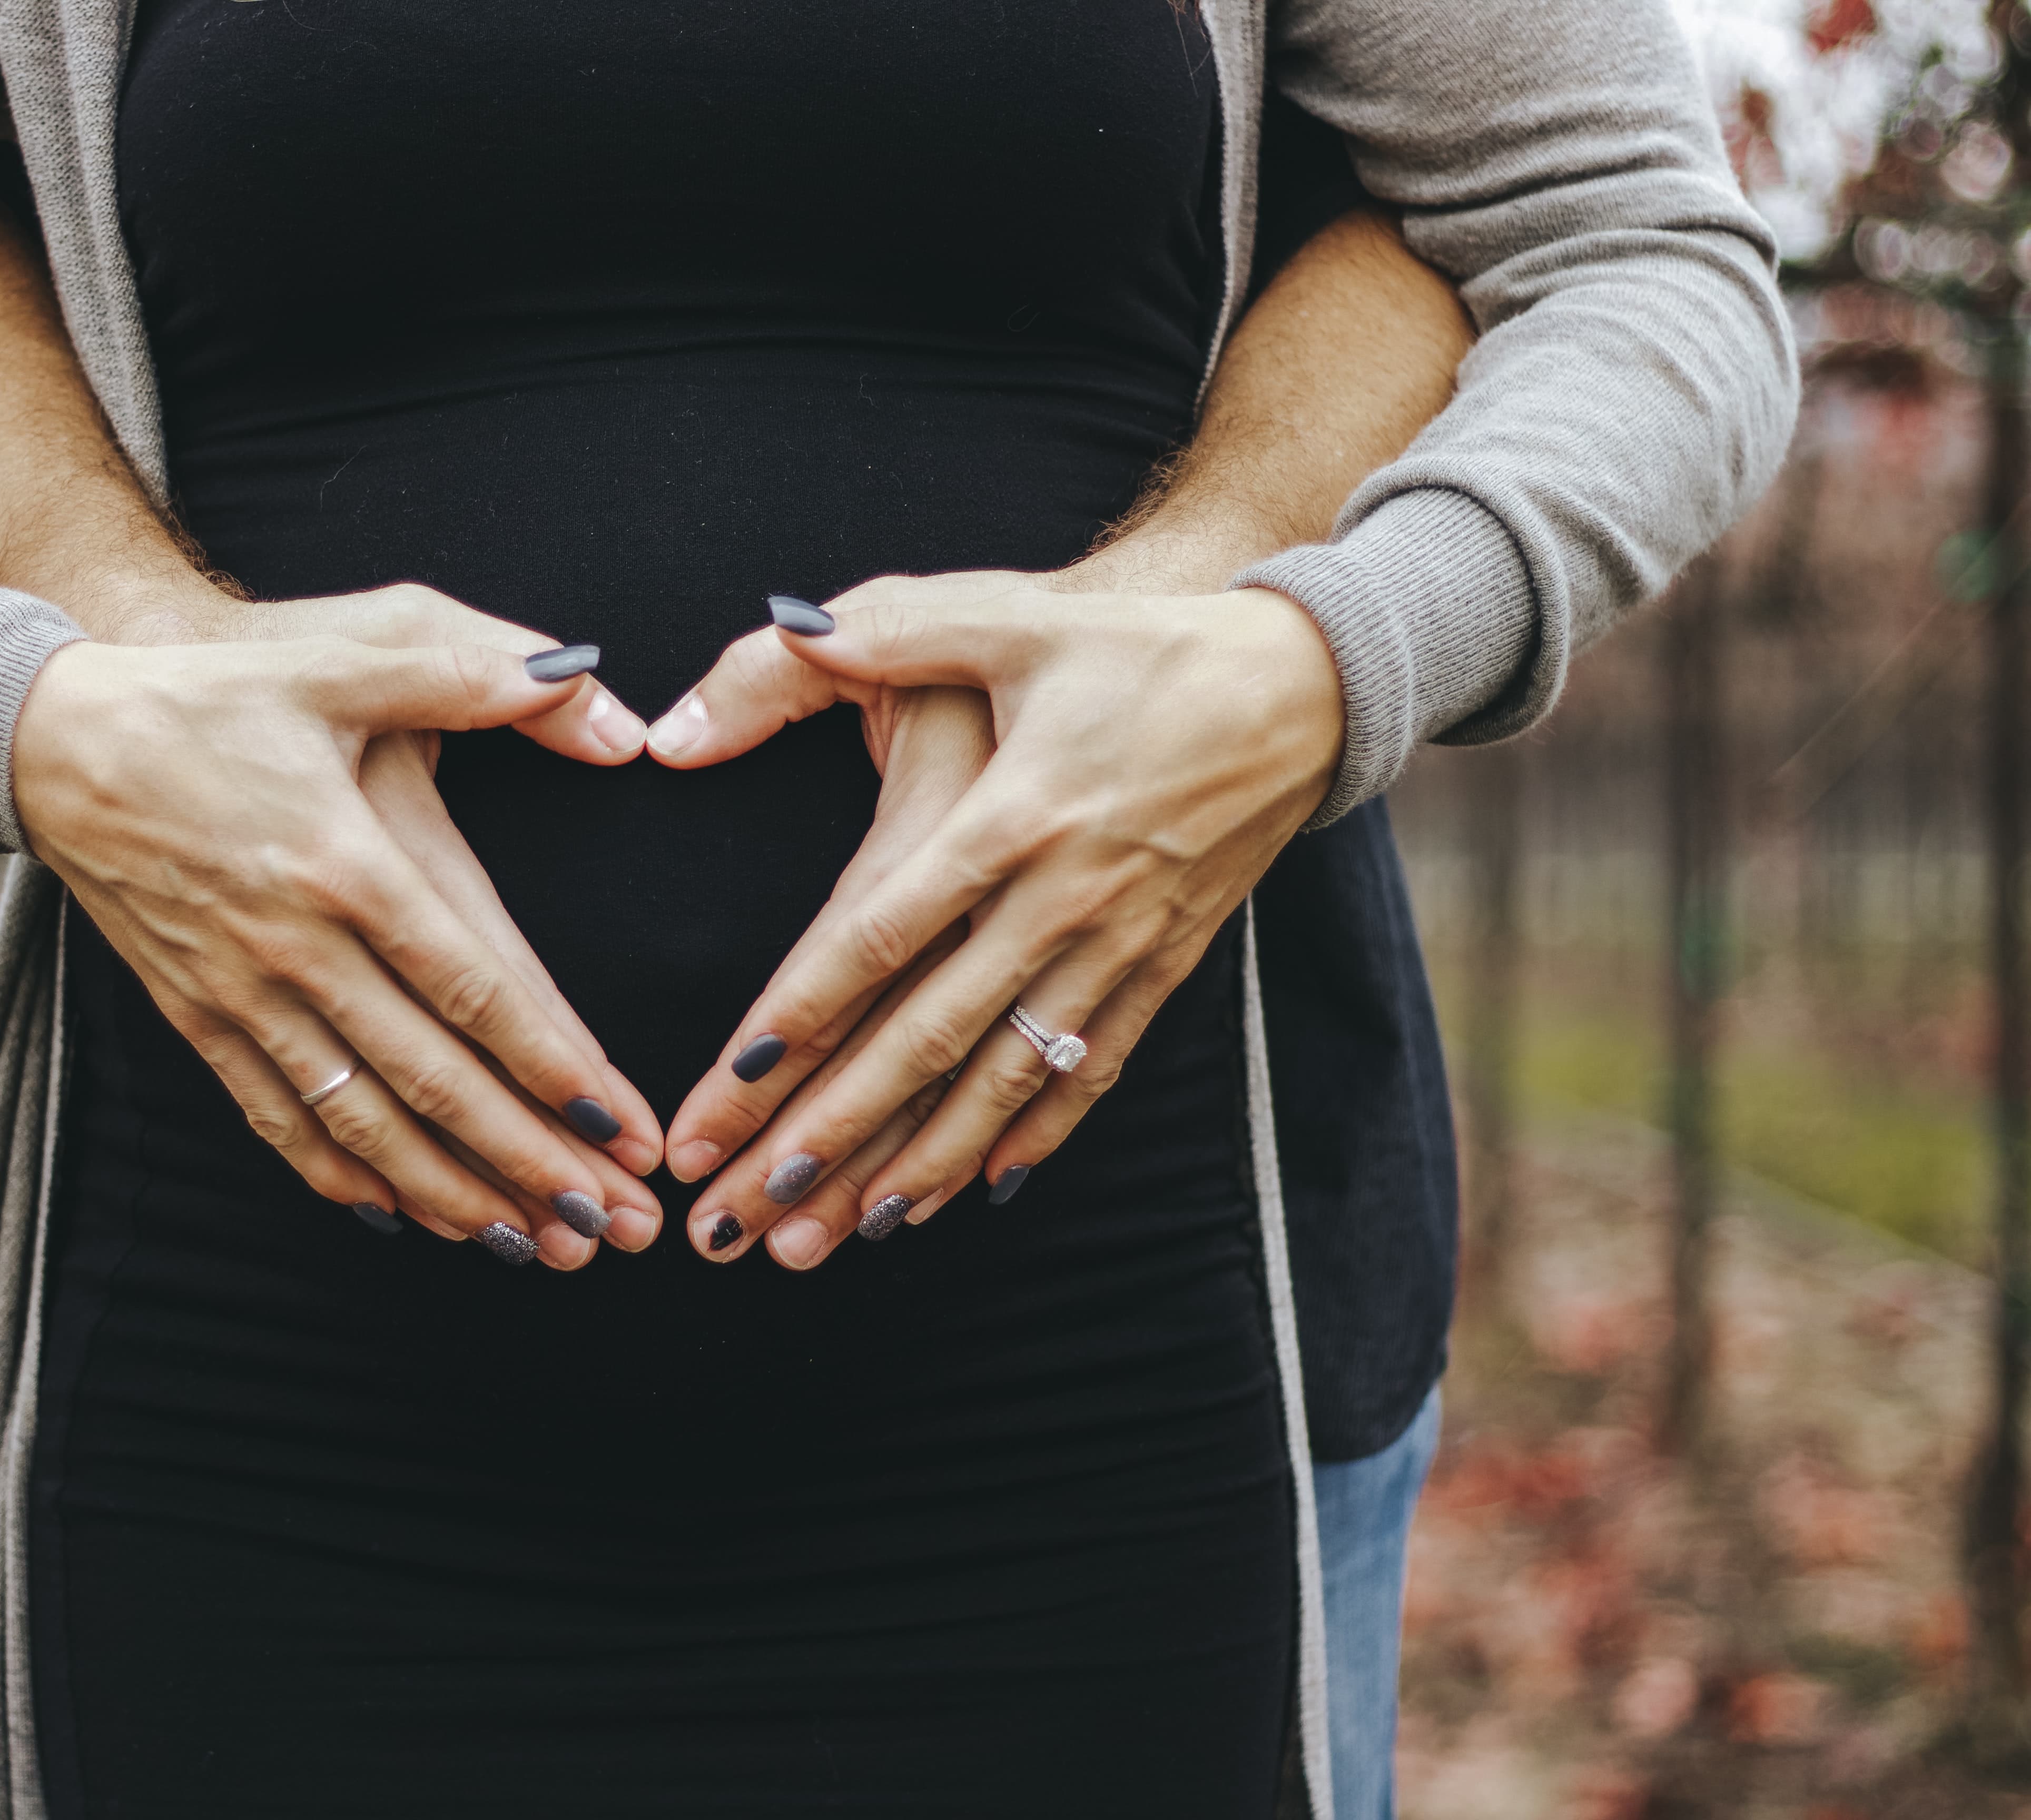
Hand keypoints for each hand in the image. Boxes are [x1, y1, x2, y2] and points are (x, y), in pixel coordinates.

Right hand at [14, 625, 666, 1269]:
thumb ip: (476, 672)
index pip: (473, 990)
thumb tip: (597, 699)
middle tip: (610, 1226)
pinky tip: (402, 1216)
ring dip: (450, 1192)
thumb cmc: (213, 695)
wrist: (53, 737)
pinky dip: (342, 1177)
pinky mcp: (195, 1016)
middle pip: (432, 1080)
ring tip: (530, 1244)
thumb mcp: (346, 654)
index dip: (553, 1068)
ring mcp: (240, 992)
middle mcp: (296, 946)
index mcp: (346, 863)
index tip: (621, 1130)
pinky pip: (277, 1119)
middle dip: (528, 1162)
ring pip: (361, 1122)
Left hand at [654, 569, 1341, 1265]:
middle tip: (743, 1215)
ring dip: (915, 1165)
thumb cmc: (1137, 642)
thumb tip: (750, 664)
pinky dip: (1030, 1136)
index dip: (794, 1020)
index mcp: (1011, 815)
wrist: (1308, 680)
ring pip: (1001, 1078)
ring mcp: (1119, 942)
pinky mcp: (1166, 964)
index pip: (876, 938)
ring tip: (834, 1236)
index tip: (723, 1094)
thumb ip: (869, 636)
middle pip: (924, 1038)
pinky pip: (1089, 1072)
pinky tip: (976, 1191)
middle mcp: (1063, 897)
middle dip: (827, 1134)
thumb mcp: (1003, 614)